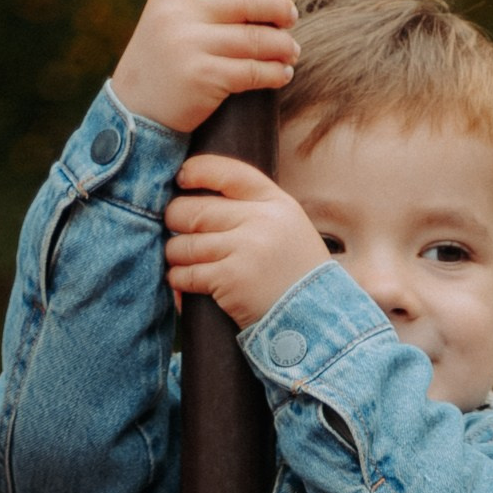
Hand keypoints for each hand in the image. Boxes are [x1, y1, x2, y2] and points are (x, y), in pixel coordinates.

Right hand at [110, 0, 297, 134]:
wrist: (134, 112)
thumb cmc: (163, 63)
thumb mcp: (166, 20)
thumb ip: (199, 2)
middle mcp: (177, 14)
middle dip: (277, 7)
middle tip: (290, 17)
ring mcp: (189, 44)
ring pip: (255, 37)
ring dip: (283, 45)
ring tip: (291, 51)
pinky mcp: (203, 77)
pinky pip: (253, 70)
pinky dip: (276, 73)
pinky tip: (282, 74)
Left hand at [165, 154, 331, 330]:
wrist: (318, 321)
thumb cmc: (297, 276)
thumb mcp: (288, 228)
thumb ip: (255, 209)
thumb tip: (200, 194)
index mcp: (276, 203)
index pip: (227, 173)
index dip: (196, 172)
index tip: (181, 179)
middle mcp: (261, 221)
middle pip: (193, 210)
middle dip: (175, 220)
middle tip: (176, 230)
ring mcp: (245, 249)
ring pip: (183, 244)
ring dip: (175, 255)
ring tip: (181, 262)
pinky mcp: (231, 279)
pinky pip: (186, 274)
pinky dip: (178, 280)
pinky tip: (183, 283)